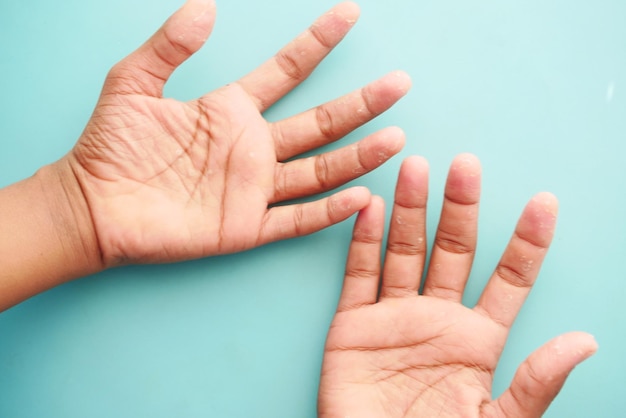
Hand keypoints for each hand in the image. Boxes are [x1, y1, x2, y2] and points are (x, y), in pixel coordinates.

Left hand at [64, 0, 409, 265]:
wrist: (95, 205)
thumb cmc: (110, 145)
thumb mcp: (134, 81)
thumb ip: (170, 44)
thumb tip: (207, 5)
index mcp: (231, 110)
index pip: (286, 70)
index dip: (317, 41)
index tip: (349, 14)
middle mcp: (252, 147)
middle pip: (319, 122)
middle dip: (360, 103)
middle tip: (399, 83)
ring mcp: (253, 188)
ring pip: (319, 169)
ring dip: (358, 155)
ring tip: (395, 138)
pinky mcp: (246, 227)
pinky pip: (296, 219)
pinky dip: (329, 211)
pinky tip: (361, 197)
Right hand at [318, 154, 596, 416]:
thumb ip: (534, 383)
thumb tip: (584, 341)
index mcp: (478, 339)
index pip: (508, 280)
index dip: (526, 242)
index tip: (543, 202)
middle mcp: (437, 318)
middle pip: (453, 251)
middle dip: (461, 208)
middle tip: (467, 166)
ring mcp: (393, 317)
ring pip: (405, 251)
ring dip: (410, 210)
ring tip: (418, 168)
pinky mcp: (352, 326)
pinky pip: (358, 276)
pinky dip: (361, 241)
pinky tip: (368, 207)